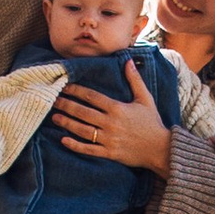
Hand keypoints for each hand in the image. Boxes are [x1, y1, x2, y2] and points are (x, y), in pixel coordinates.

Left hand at [53, 61, 173, 173]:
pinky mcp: (109, 153)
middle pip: (83, 112)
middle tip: (54, 101)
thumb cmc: (152, 123)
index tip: (64, 86)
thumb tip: (129, 61)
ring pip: (82, 130)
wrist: (160, 148)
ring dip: (67, 123)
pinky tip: (64, 140)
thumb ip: (135, 80)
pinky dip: (75, 146)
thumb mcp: (145, 99)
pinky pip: (89, 149)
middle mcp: (111, 123)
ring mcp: (109, 139)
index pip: (92, 96)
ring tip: (55, 118)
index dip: (76, 91)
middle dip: (67, 106)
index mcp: (117, 108)